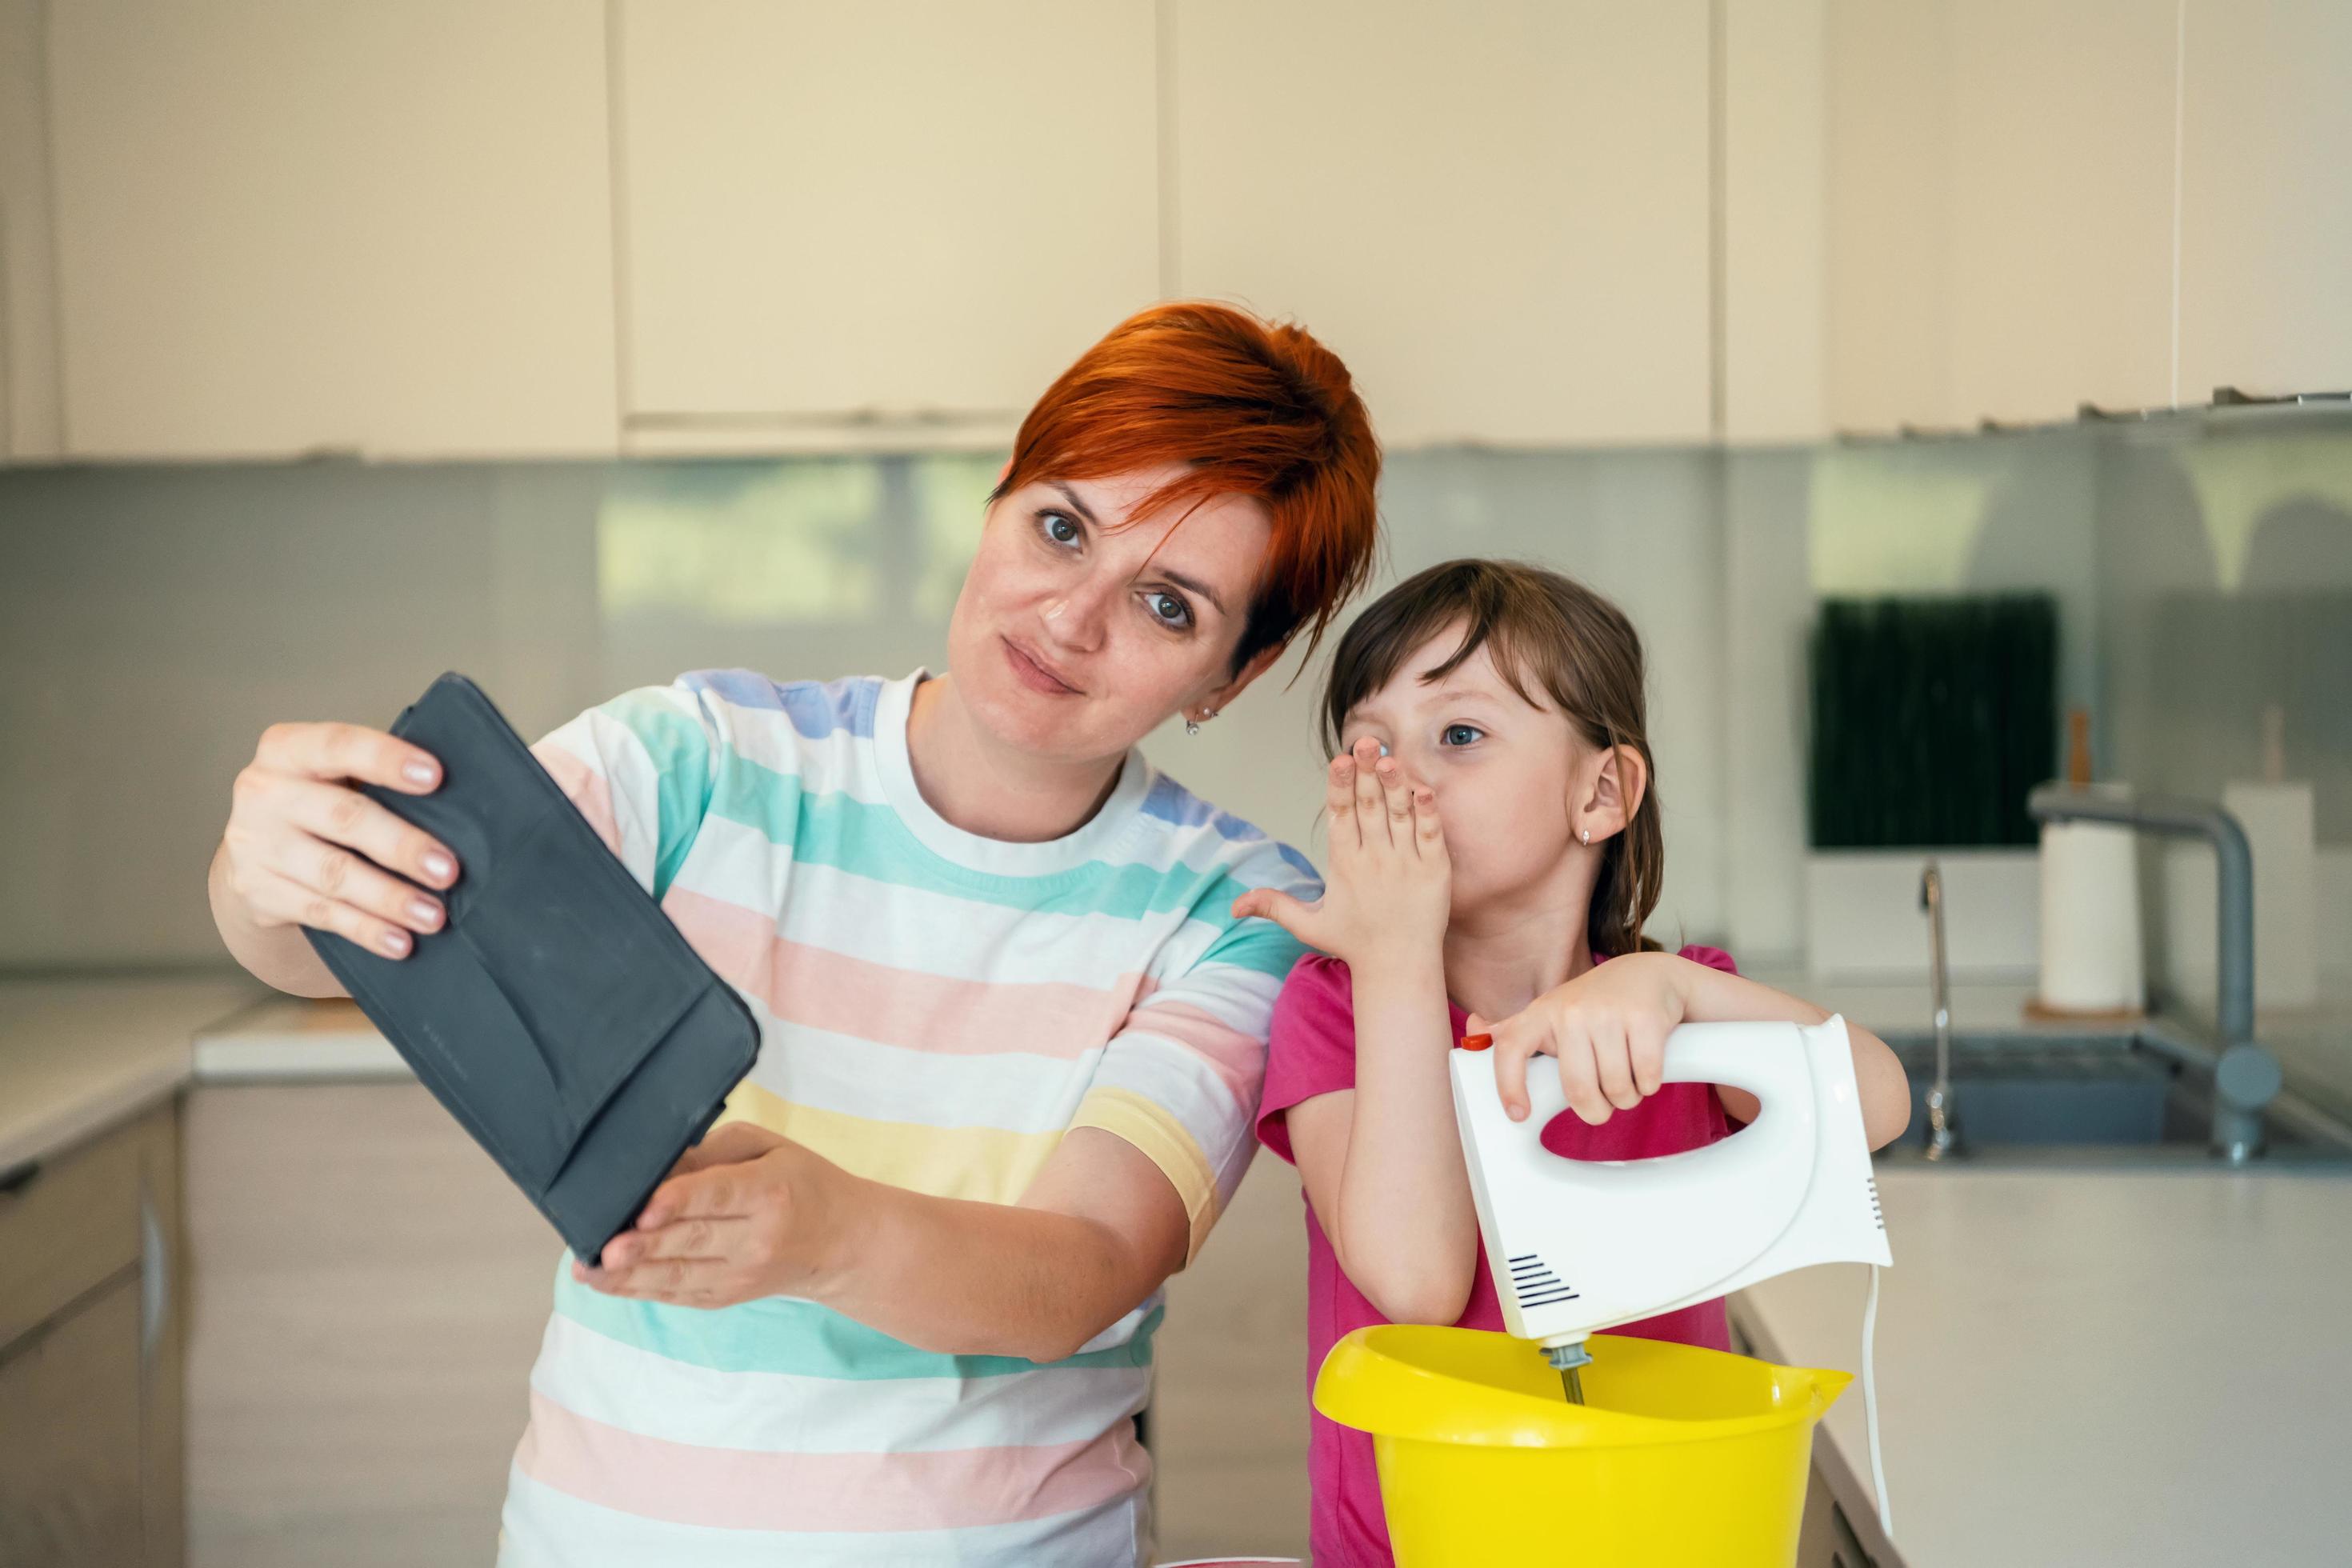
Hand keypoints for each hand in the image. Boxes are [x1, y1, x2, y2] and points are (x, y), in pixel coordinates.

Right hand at [217, 721, 457, 958]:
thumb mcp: (336, 774)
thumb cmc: (322, 801)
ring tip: (433, 915)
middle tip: (448, 870)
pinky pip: (321, 913)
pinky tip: (400, 942)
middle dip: (402, 846)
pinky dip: (366, 929)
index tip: (436, 776)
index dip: (386, 759)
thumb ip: (385, 777)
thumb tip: (476, 794)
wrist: (256, 851)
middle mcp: (264, 791)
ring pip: (333, 874)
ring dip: (389, 898)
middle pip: (343, 817)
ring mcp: (254, 845)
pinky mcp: (257, 892)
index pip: (339, 745)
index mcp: (288, 748)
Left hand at [575, 1122, 852, 1308]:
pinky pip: (678, 1295)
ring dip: (629, 1276)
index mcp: (769, 1191)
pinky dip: (640, 1290)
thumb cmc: (802, 1181)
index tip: (645, 1209)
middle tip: (603, 1248)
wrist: (842, 1242)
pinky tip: (607, 1283)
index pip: (719, 1196)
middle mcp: (756, 1239)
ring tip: (589, 1272)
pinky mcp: (728, 1297)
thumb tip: (659, 1170)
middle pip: (691, 1241)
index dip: (679, 1202)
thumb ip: (715, 1152)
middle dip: (643, 1246)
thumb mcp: (771, 1146)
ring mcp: (742, 1275)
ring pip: (678, 1276)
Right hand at [1229, 737, 1448, 967]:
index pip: (1340, 816)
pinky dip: (1427, 812)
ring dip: (1395, 784)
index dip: (1339, 786)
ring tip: (1389, 757)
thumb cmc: (1355, 943)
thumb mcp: (1309, 925)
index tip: (1338, 759)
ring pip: (1399, 814)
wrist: (1399, 967)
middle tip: (1365, 740)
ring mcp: (1407, 863)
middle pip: (1368, 807)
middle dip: (1365, 772)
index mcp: (1345, 865)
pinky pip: (1431, 835)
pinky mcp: (1435, 871)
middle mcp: (1375, 860)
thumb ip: (1274, 907)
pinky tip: (1423, 789)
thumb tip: (1233, 906)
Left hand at [1470, 952, 1687, 1125]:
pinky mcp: (1644, 1018)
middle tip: (1604, 1106)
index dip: (1508, 1085)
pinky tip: (1647, 1071)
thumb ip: (1514, 1029)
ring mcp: (1608, 1012)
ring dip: (1627, 1098)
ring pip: (1616, 1088)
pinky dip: (1650, 1085)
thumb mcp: (1550, 1013)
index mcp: (1540, 1015)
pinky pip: (1646, 1076)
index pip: (1510, 1048)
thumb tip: (1473, 1029)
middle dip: (1596, 1111)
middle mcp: (1570, 1011)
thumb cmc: (1593, 1004)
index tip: (1518, 1115)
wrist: (1648, 975)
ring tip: (1628, 1083)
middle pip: (1578, 1089)